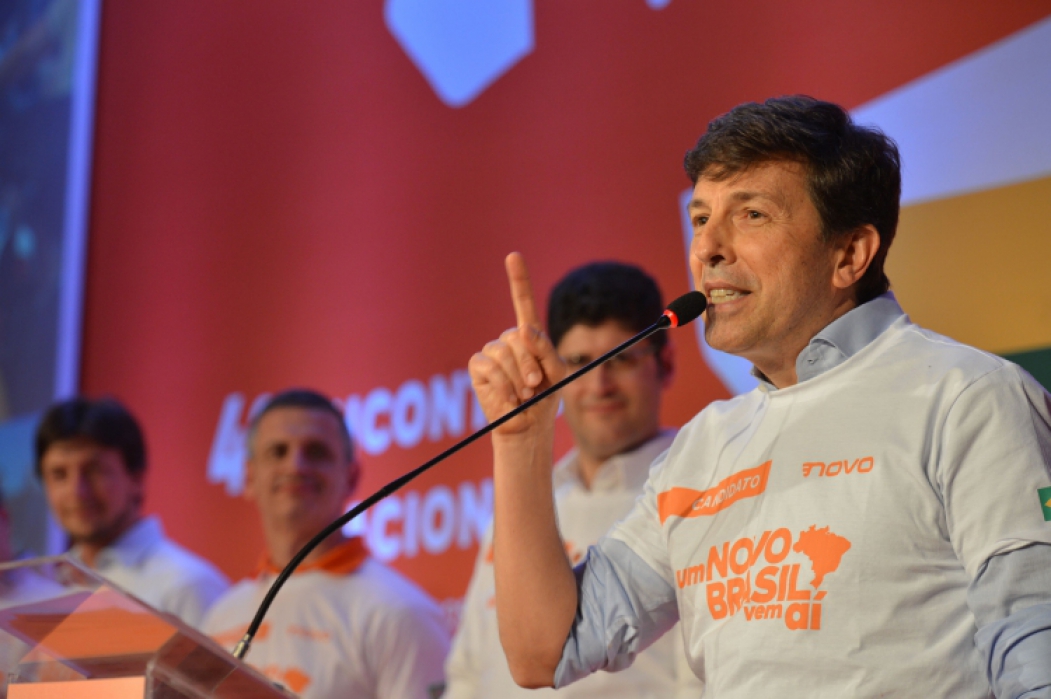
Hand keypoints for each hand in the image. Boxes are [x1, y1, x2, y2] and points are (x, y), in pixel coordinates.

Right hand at [469, 253, 565, 435]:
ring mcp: (491, 352)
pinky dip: (504, 385)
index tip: (513, 256)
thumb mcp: (557, 372)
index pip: (523, 302)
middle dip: (530, 364)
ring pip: (505, 354)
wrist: (528, 425)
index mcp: (529, 336)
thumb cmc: (544, 397)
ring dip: (518, 378)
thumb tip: (523, 329)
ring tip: (524, 394)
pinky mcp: (478, 366)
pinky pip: (490, 367)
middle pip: (519, 337)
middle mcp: (509, 339)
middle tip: (535, 386)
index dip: (518, 279)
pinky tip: (510, 399)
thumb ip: (546, 349)